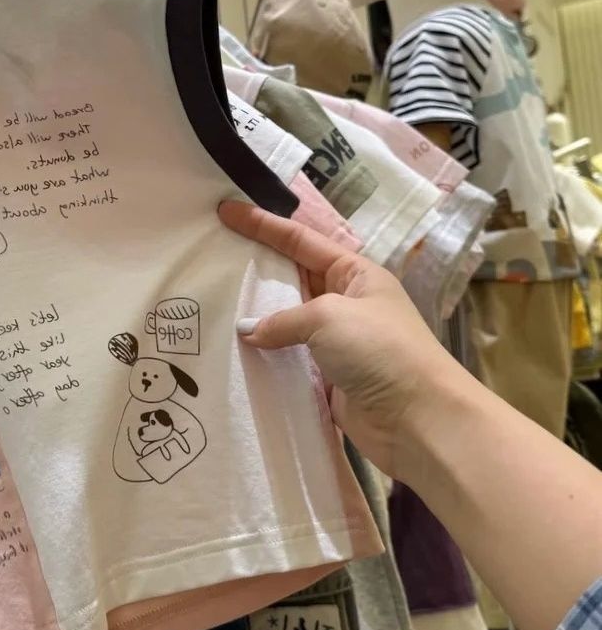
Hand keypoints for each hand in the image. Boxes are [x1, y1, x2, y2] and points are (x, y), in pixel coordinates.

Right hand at [219, 201, 463, 477]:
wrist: (417, 419)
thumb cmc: (381, 351)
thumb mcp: (328, 316)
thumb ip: (283, 319)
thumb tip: (249, 331)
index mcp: (356, 273)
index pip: (301, 240)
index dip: (263, 225)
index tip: (226, 210)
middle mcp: (346, 302)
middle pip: (292, 277)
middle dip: (256, 267)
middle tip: (213, 256)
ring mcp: (336, 342)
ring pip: (286, 321)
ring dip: (256, 316)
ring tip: (213, 304)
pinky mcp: (327, 378)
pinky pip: (288, 358)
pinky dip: (264, 355)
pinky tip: (234, 352)